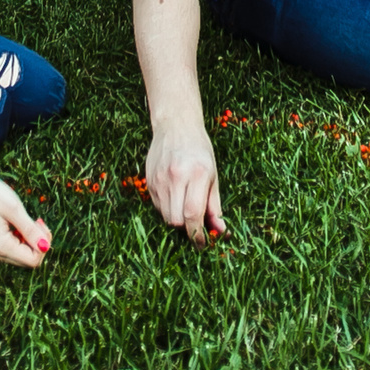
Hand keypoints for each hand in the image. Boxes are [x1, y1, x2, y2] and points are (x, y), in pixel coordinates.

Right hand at [0, 171, 51, 268]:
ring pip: (24, 255)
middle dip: (38, 241)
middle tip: (36, 220)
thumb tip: (46, 247)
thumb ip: (30, 230)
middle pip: (30, 260)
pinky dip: (24, 237)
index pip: (33, 260)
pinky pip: (16, 249)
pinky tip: (20, 222)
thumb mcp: (14, 209)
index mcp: (0, 247)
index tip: (39, 222)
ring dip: (31, 239)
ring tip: (27, 219)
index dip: (43, 243)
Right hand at [144, 124, 224, 242]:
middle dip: (187, 229)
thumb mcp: (213, 175)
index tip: (203, 243)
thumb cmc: (199, 150)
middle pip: (176, 220)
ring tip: (186, 208)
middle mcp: (176, 177)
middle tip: (196, 228)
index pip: (193, 214)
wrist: (175, 126)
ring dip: (177, 219)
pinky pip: (158, 206)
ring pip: (165, 216)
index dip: (198, 234)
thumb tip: (220, 230)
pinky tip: (175, 197)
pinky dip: (168, 209)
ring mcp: (159, 179)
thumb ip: (215, 205)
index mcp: (197, 174)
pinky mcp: (149, 181)